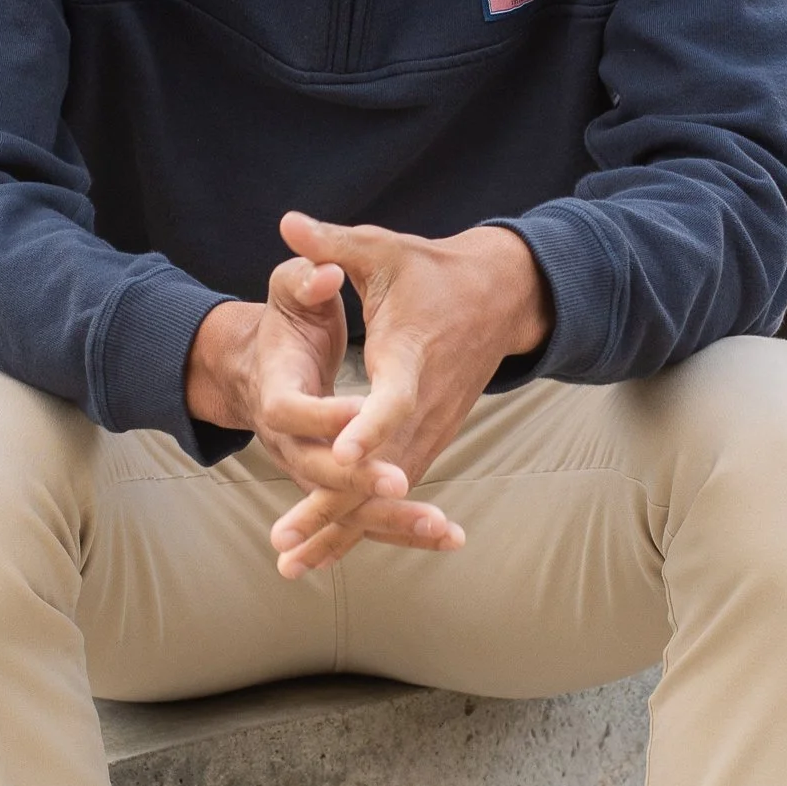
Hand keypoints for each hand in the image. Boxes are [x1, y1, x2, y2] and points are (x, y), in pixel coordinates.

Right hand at [182, 251, 457, 549]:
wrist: (260, 361)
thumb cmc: (285, 316)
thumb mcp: (290, 286)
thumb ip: (306, 277)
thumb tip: (325, 271)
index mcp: (275, 387)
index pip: (290, 411)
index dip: (321, 414)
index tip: (358, 410)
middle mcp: (286, 439)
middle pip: (316, 470)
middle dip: (357, 481)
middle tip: (398, 483)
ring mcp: (310, 464)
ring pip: (346, 504)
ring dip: (391, 520)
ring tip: (442, 527)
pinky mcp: (337, 479)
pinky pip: (365, 512)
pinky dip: (402, 526)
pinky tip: (447, 536)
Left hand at [267, 211, 551, 578]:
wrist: (500, 294)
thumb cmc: (431, 270)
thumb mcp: (382, 249)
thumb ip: (333, 244)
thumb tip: (288, 222)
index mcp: (411, 356)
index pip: (391, 400)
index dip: (365, 428)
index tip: (338, 455)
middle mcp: (425, 404)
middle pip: (382, 467)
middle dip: (335, 504)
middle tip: (286, 541)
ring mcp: (431, 428)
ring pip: (387, 490)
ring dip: (343, 526)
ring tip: (292, 563)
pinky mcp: (429, 438)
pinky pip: (396, 489)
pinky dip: (365, 522)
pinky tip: (326, 552)